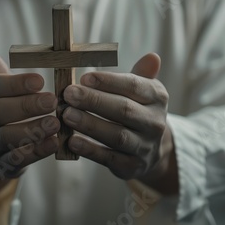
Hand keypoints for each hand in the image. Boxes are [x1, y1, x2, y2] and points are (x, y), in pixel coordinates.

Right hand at [0, 52, 59, 193]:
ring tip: (55, 123)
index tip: (40, 80)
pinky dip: (36, 151)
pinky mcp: (1, 164)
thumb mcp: (0, 94)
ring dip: (32, 129)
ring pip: (6, 136)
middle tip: (52, 101)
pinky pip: (17, 158)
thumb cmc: (4, 114)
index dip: (16, 84)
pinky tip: (53, 143)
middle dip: (26, 106)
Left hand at [63, 53, 177, 193]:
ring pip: (117, 135)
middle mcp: (155, 122)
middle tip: (68, 94)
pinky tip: (72, 141)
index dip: (108, 82)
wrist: (152, 149)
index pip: (133, 86)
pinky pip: (110, 158)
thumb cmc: (137, 110)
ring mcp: (145, 146)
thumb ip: (140, 74)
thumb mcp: (142, 90)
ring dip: (90, 125)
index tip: (84, 78)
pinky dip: (90, 150)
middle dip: (94, 101)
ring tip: (66, 115)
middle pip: (124, 110)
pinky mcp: (132, 167)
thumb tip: (151, 57)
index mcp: (157, 97)